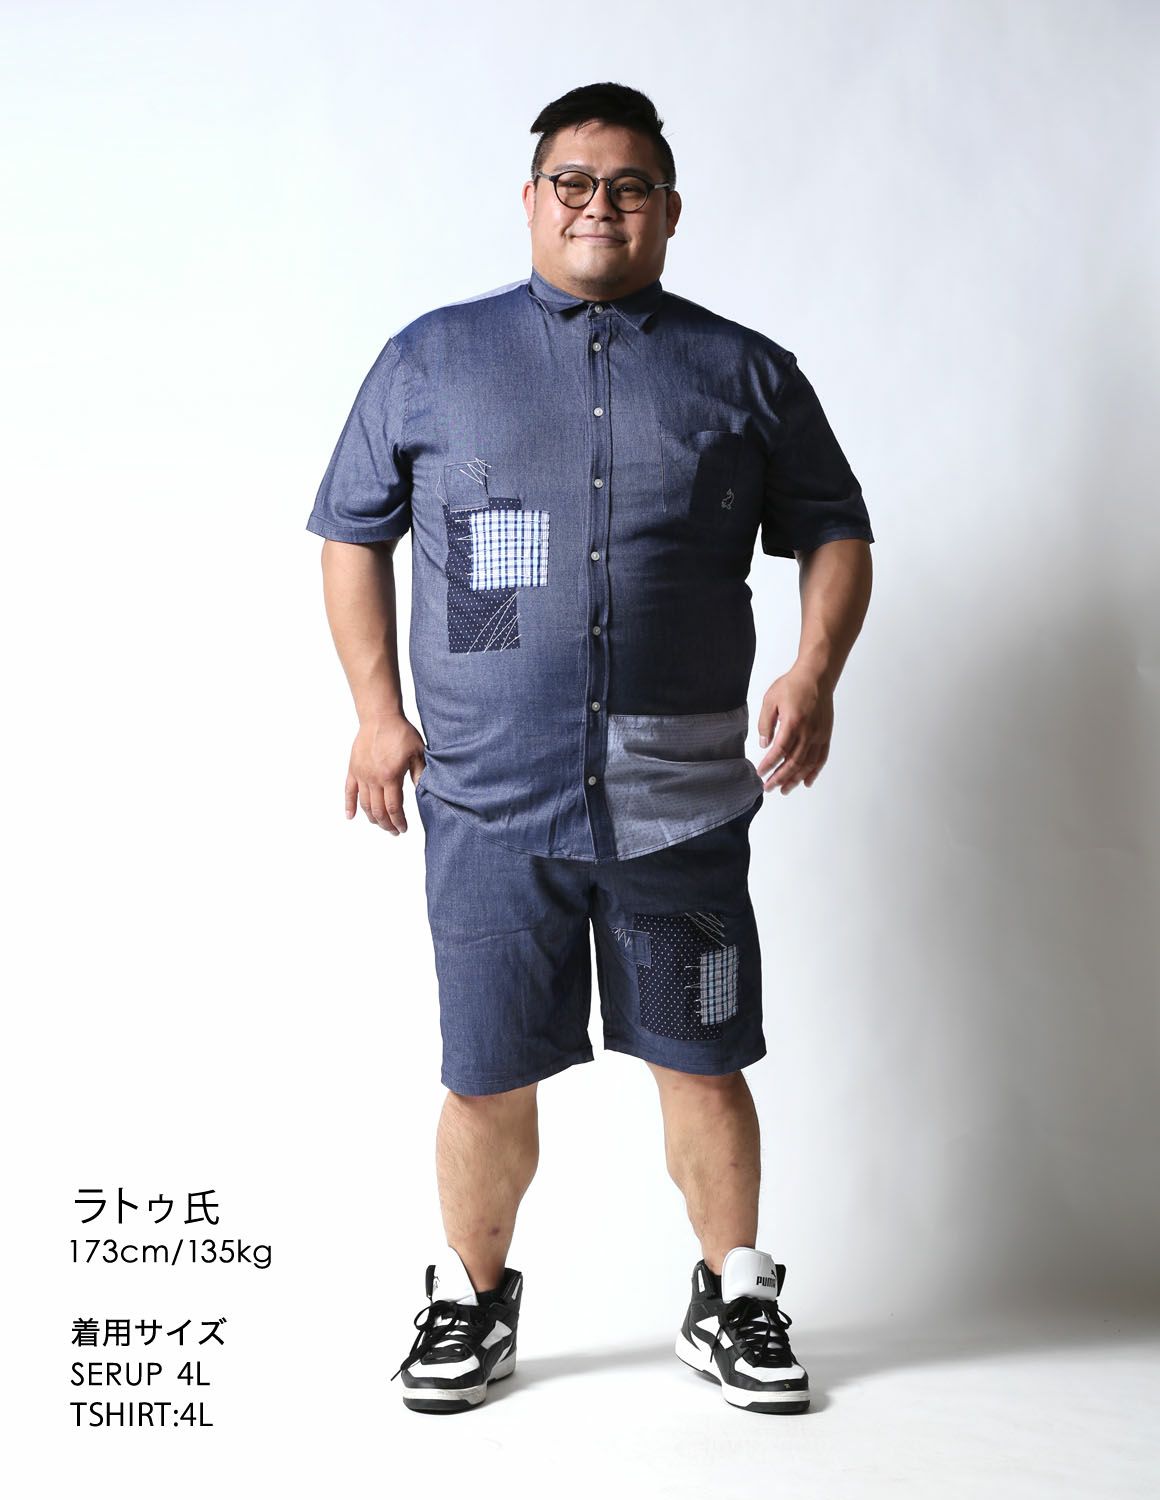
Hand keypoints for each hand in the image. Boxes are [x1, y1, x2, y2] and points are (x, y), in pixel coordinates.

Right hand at [345, 715, 426, 833]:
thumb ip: (420, 773)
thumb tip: (423, 792)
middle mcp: (373, 779)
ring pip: (364, 804)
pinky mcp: (353, 769)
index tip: (403, 829)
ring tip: (380, 824)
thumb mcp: (417, 752)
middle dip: (386, 824)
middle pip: (378, 810)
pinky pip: (348, 791)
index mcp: (390, 776)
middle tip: (393, 831)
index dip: (398, 822)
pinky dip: (349, 805)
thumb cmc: (400, 732)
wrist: (380, 717)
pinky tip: (351, 816)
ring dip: (372, 818)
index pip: (394, 808)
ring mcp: (361, 775)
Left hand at [756, 668, 833, 794]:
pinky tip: (806, 782)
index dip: (769, 765)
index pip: (779, 750)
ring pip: (808, 764)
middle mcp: (809, 732)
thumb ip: (765, 723)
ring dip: (795, 779)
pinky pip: (821, 758)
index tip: (760, 773)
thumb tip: (764, 744)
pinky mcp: (826, 735)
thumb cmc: (793, 685)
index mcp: (793, 722)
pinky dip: (814, 772)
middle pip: (794, 762)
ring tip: (784, 789)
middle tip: (769, 787)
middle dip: (780, 778)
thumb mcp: (770, 699)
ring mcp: (819, 735)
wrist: (817, 676)